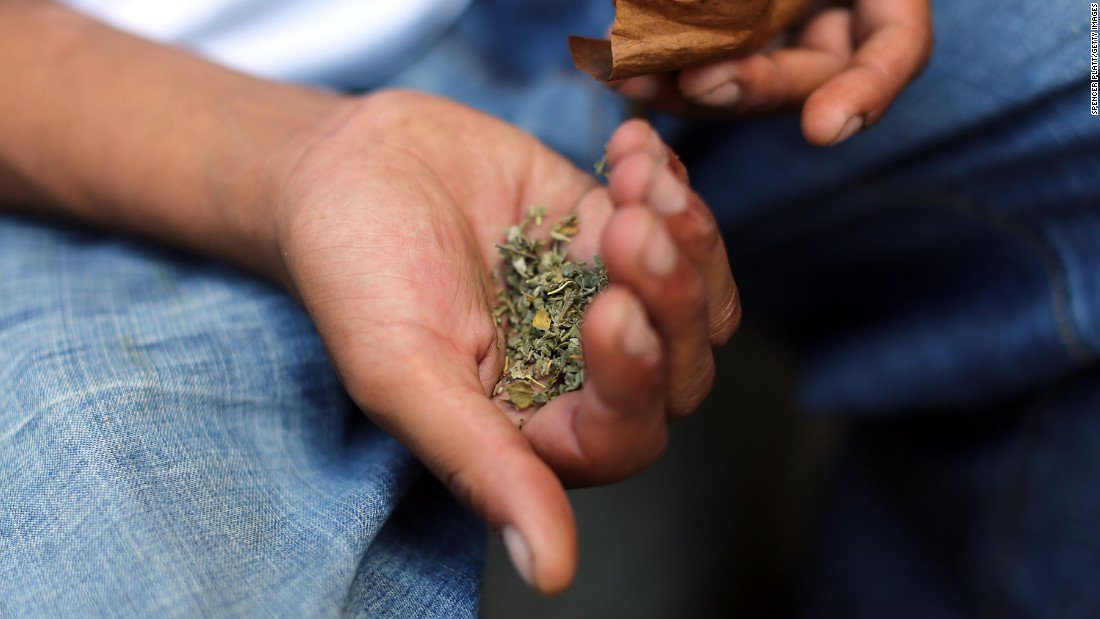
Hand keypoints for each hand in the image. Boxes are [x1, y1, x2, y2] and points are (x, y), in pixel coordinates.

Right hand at [273, 91, 738, 592]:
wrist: (343, 169)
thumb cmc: (354, 277)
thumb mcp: (403, 374)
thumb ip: (480, 465)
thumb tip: (554, 575)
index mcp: (535, 428)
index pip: (623, 436)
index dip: (635, 378)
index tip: (609, 308)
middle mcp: (583, 373)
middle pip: (682, 365)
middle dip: (669, 294)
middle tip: (626, 226)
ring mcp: (606, 296)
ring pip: (698, 295)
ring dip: (685, 236)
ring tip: (634, 178)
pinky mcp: (611, 229)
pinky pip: (677, 219)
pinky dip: (668, 181)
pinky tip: (629, 146)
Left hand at [614, 0, 932, 145]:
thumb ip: (761, 5)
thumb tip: (723, 39)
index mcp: (881, 0)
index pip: (896, 53)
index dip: (865, 94)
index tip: (821, 128)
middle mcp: (833, 24)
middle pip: (803, 77)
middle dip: (744, 85)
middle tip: (696, 82)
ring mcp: (778, 38)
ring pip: (739, 81)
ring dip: (682, 87)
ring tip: (631, 79)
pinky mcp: (721, 44)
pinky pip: (693, 62)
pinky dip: (657, 65)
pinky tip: (615, 67)